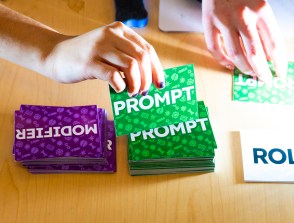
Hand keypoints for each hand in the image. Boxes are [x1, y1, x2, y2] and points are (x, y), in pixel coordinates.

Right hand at [48, 22, 164, 95]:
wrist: (55, 55)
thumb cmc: (88, 57)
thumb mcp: (110, 50)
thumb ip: (128, 58)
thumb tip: (150, 79)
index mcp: (120, 30)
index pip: (148, 50)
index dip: (157, 69)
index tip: (160, 84)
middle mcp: (112, 35)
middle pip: (142, 58)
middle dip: (148, 79)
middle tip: (144, 92)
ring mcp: (100, 47)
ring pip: (131, 66)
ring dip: (136, 84)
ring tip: (132, 93)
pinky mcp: (89, 62)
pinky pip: (113, 75)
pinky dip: (120, 86)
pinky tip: (119, 90)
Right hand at [202, 0, 286, 81]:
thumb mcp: (261, 4)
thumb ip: (264, 28)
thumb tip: (268, 56)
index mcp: (261, 9)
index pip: (275, 43)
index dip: (280, 63)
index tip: (281, 73)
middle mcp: (243, 15)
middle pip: (255, 53)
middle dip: (261, 71)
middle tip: (264, 79)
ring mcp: (224, 20)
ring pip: (235, 54)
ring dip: (244, 68)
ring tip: (249, 73)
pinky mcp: (209, 22)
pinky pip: (214, 48)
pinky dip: (222, 60)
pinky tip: (230, 65)